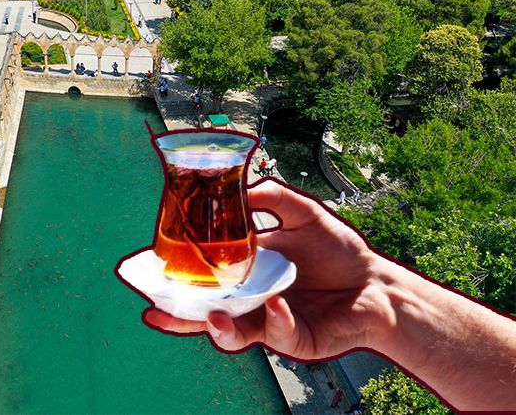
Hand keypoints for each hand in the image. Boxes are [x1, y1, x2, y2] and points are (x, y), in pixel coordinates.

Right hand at [144, 178, 393, 359]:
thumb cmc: (341, 253)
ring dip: (219, 327)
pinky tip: (277, 305)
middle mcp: (252, 300)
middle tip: (157, 310)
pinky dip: (276, 320)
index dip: (179, 279)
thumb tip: (242, 188)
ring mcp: (271, 323)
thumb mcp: (305, 214)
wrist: (378, 283)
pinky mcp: (296, 339)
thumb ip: (274, 198)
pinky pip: (279, 334)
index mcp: (247, 273)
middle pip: (208, 312)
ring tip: (212, 317)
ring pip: (235, 334)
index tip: (150, 273)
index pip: (206, 279)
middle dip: (181, 315)